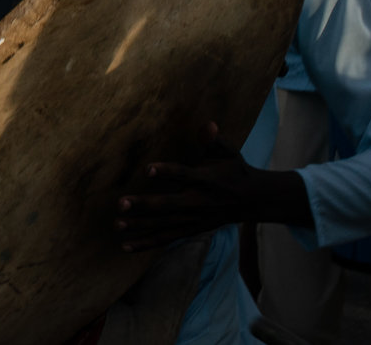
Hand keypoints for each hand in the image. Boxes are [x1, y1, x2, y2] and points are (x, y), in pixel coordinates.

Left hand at [114, 122, 308, 252]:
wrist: (253, 200)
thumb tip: (208, 124)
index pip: (184, 175)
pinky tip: (126, 246)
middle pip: (168, 205)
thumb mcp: (228, 152)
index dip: (166, 172)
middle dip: (144, 205)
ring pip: (164, 225)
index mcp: (206, 180)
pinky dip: (147, 243)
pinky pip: (167, 238)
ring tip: (118, 224)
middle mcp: (199, 202)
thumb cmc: (234, 170)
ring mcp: (194, 219)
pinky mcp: (191, 230)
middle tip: (121, 203)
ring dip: (140, 226)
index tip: (147, 168)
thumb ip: (214, 140)